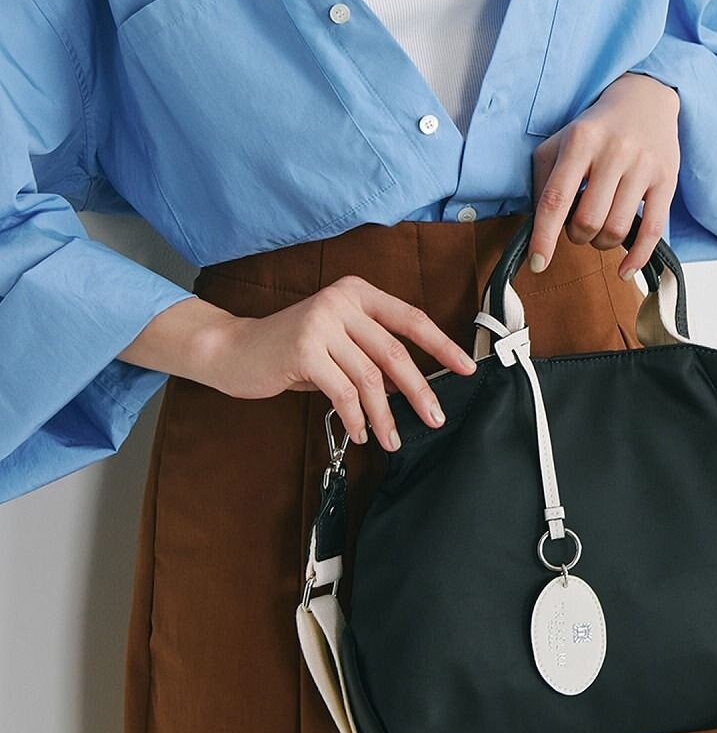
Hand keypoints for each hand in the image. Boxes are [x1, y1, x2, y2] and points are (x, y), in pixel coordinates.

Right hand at [117, 277, 478, 451]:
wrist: (234, 350)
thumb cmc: (290, 350)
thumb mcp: (337, 341)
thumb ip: (371, 353)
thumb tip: (415, 386)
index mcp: (357, 293)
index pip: (411, 318)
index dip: (442, 345)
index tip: (467, 368)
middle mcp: (342, 301)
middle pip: (395, 352)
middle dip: (419, 391)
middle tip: (435, 418)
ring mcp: (322, 323)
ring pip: (370, 378)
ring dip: (385, 415)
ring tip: (391, 439)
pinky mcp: (304, 350)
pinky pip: (343, 392)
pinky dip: (356, 417)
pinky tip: (361, 433)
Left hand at [528, 71, 679, 280]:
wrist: (645, 98)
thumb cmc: (595, 129)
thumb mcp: (559, 143)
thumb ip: (544, 180)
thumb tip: (538, 227)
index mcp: (580, 141)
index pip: (556, 198)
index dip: (543, 237)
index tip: (537, 263)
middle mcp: (614, 151)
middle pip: (588, 221)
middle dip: (576, 236)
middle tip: (577, 228)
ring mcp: (643, 165)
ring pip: (616, 229)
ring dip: (601, 243)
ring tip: (598, 232)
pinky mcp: (667, 179)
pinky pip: (652, 230)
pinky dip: (636, 257)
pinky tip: (624, 271)